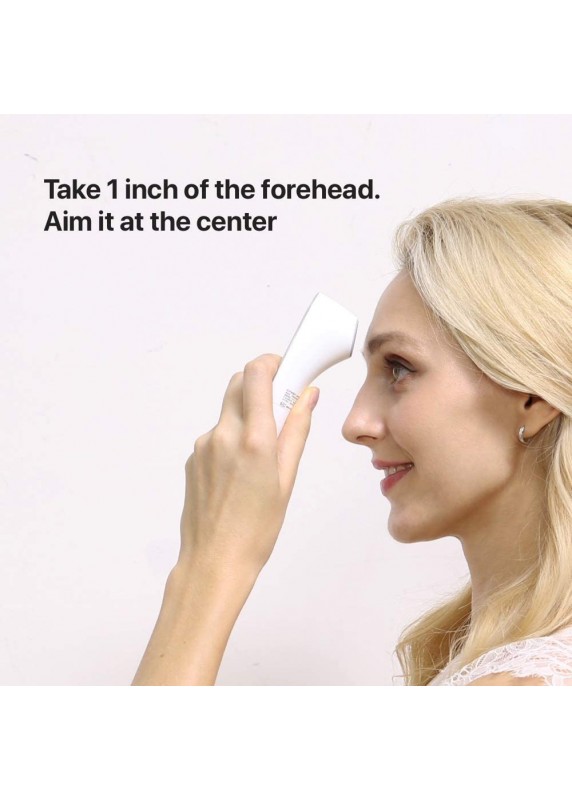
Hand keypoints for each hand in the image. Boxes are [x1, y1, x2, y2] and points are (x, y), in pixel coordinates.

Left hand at [178, 354, 318, 577]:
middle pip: (239, 384)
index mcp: (253, 439)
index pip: (256, 375)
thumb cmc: (257, 529)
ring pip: (229, 411)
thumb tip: (307, 396)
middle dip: (262, 384)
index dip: (273, 363)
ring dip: (248, 415)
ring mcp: (203, 446)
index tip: (289, 369)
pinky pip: (217, 435)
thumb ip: (296, 432)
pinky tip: (242, 473)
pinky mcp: (193, 459)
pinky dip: (233, 439)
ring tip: (264, 455)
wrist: (213, 562)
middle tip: (283, 405)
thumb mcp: (287, 479)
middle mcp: (223, 435)